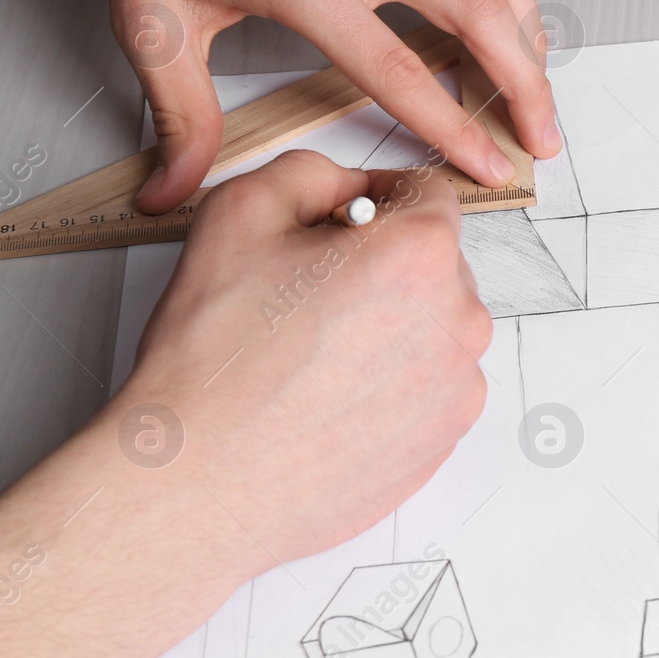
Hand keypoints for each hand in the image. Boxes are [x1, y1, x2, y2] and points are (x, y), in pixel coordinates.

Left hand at [53, 0, 560, 212]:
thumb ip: (178, 115)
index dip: (451, 126)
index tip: (487, 164)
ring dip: (529, 30)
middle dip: (525, 84)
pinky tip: (511, 10)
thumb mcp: (150, 20)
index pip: (397, 68)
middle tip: (541, 135)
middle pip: (477, 12)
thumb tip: (172, 191)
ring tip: (535, 83)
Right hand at [117, 150, 490, 563]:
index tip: (337, 224)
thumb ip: (310, 173)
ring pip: (434, 328)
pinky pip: (430, 388)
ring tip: (313, 356)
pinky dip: (392, 384)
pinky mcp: (443, 441)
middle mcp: (459, 320)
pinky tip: (329, 399)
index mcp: (420, 255)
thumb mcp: (240, 213)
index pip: (427, 195)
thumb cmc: (214, 358)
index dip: (375, 199)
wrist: (199, 484)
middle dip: (384, 265)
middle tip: (309, 296)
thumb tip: (348, 186)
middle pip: (435, 264)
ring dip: (390, 325)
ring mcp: (457, 389)